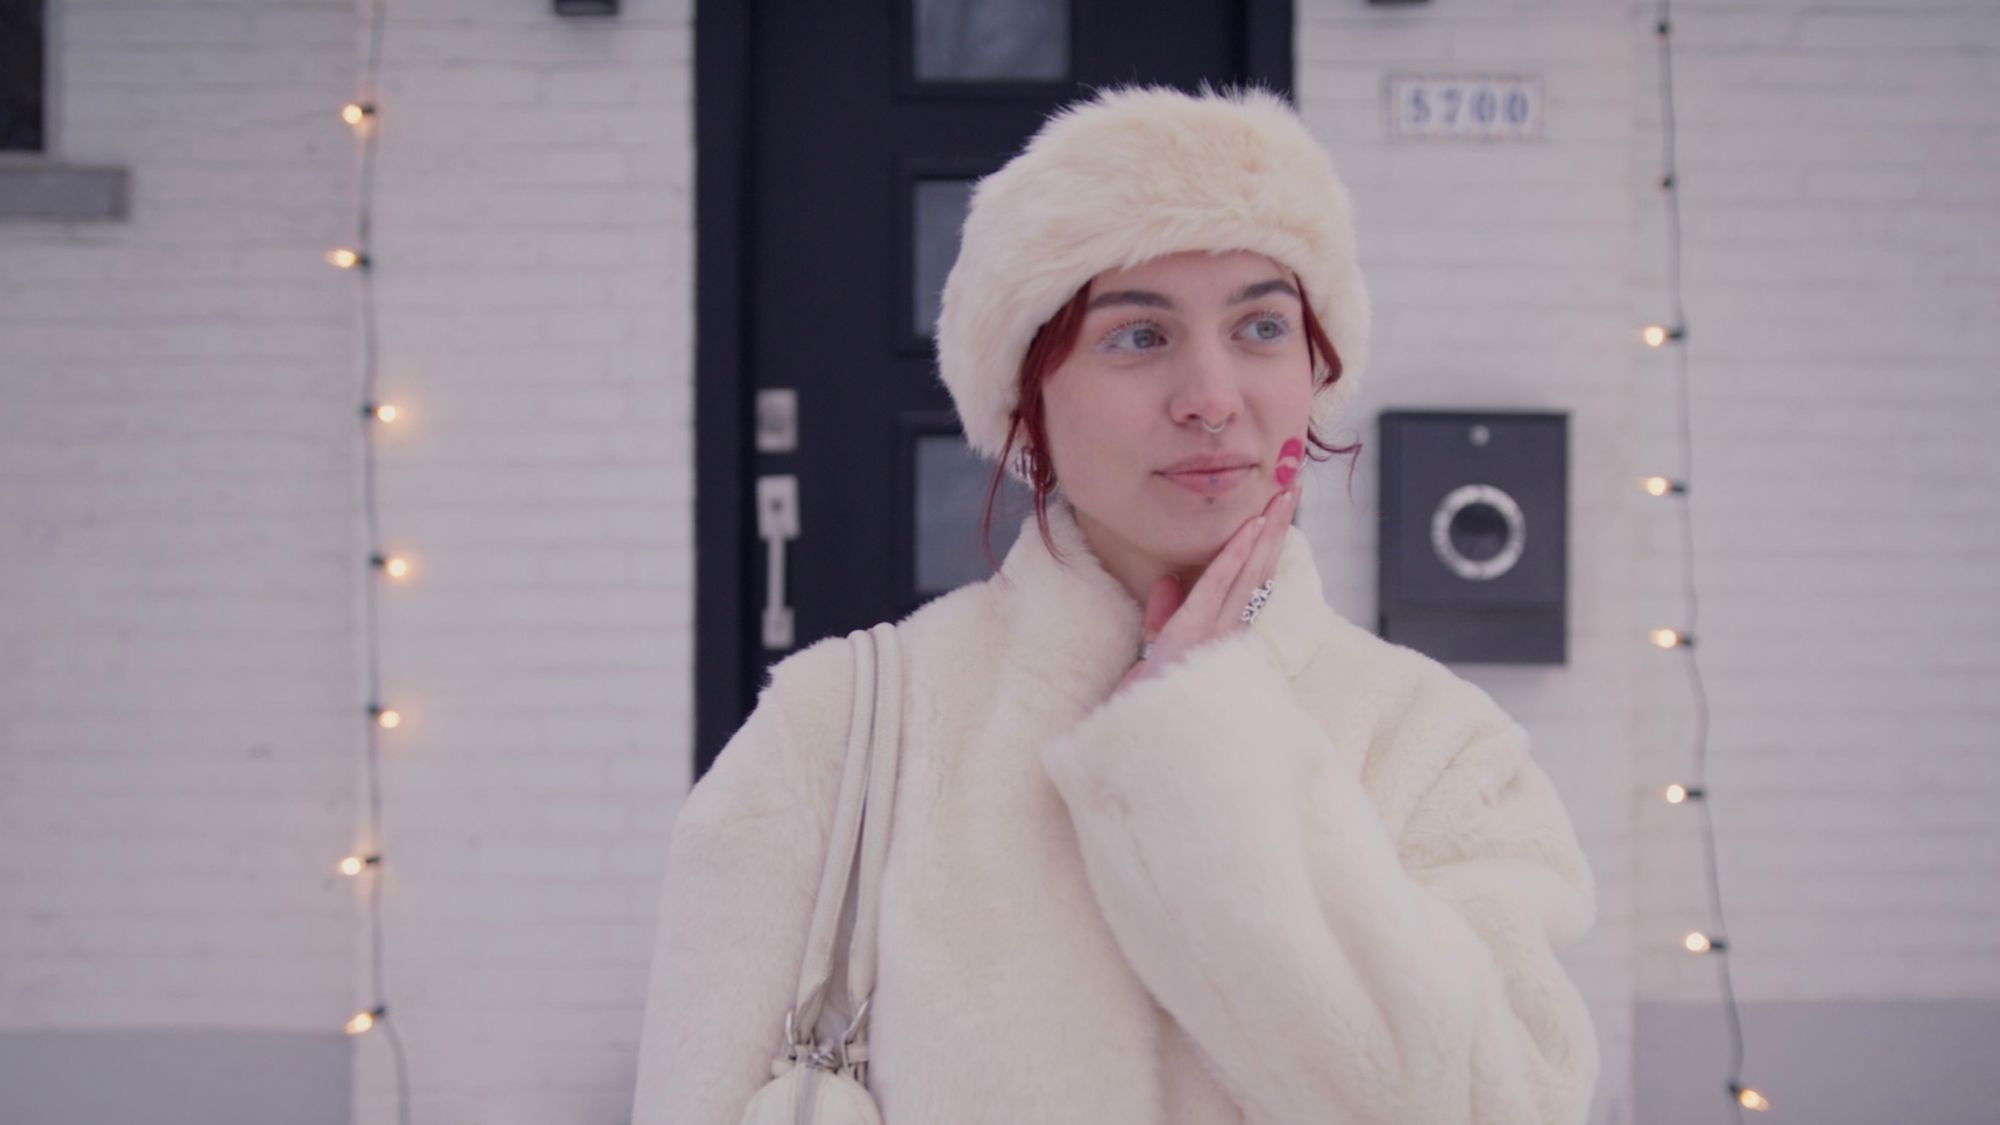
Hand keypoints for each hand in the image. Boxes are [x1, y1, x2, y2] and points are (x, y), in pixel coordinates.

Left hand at [1113, 475, 1301, 695]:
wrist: (1134, 749)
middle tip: (1292, 488)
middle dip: (1273, 529)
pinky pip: (1218, 590)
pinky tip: (1252, 529)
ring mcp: (1213, 637)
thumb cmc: (1142, 712)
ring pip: (1247, 576)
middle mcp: (1221, 636)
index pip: (1241, 583)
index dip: (1260, 546)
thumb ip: (1162, 621)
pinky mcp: (1196, 640)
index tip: (1273, 512)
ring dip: (1266, 534)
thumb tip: (1168, 582)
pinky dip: (1236, 559)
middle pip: (1255, 572)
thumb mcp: (1149, 660)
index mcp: (1213, 640)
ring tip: (1283, 496)